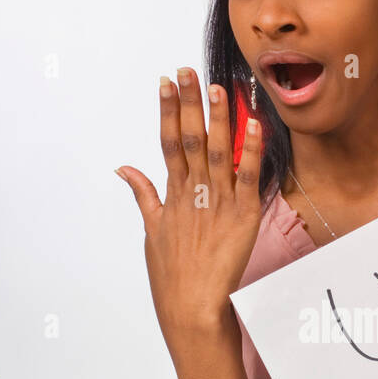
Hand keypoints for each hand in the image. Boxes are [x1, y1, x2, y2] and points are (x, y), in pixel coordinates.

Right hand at [115, 69, 262, 347]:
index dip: (166, 110)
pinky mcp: (242, 218)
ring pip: (218, 152)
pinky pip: (248, 178)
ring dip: (219, 118)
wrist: (191, 309)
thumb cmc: (172, 278)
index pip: (166, 142)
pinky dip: (250, 152)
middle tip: (188, 69)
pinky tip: (253, 125)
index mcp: (171, 196)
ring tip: (219, 87)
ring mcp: (217, 204)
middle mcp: (192, 194)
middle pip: (189, 139)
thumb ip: (143, 195)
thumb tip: (124, 169)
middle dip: (188, 102)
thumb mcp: (151, 233)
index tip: (165, 82)